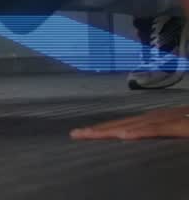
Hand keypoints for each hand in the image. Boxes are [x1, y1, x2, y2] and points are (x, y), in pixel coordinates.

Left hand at [71, 106, 188, 139]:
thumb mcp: (179, 130)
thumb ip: (164, 132)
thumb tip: (144, 137)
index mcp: (158, 119)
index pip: (125, 125)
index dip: (104, 129)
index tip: (83, 134)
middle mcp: (160, 116)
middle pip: (124, 124)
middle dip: (98, 129)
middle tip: (74, 134)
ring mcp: (170, 120)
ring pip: (136, 126)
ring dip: (111, 130)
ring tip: (88, 135)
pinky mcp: (182, 127)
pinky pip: (160, 130)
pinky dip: (141, 132)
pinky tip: (124, 136)